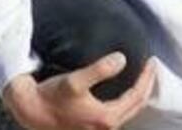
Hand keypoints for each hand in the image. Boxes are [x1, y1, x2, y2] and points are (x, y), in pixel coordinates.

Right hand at [2, 52, 156, 129]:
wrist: (30, 110)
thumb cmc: (51, 96)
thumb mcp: (75, 81)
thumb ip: (99, 70)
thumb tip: (122, 59)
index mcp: (106, 118)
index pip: (137, 96)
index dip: (147, 78)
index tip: (151, 61)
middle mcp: (105, 128)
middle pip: (136, 106)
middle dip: (146, 86)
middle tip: (151, 67)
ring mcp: (98, 129)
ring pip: (128, 112)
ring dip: (137, 94)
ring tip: (141, 76)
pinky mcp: (91, 126)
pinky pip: (117, 113)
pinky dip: (126, 101)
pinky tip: (122, 90)